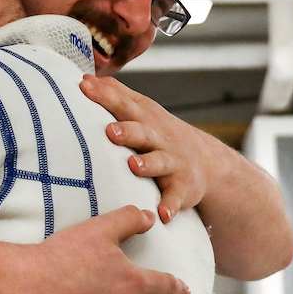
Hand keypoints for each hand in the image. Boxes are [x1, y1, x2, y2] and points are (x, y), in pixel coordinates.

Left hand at [81, 76, 226, 223]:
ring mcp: (172, 163)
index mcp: (145, 119)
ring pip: (160, 162)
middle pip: (142, 132)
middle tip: (110, 131)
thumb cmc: (161, 134)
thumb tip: (87, 78)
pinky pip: (176, 198)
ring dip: (148, 164)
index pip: (123, 105)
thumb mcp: (143, 111)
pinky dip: (170, 205)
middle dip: (127, 131)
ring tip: (134, 166)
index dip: (105, 96)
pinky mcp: (182, 188)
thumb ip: (117, 95)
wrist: (207, 162)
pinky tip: (162, 215)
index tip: (85, 87)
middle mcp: (159, 139)